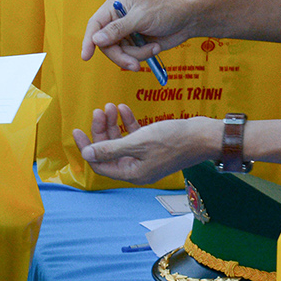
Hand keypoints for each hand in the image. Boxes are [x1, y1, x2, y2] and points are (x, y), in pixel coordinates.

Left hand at [71, 105, 218, 184]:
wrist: (203, 136)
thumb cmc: (173, 139)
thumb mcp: (138, 142)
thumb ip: (111, 149)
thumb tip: (86, 154)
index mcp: (132, 173)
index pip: (100, 164)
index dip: (87, 147)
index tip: (76, 130)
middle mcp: (137, 168)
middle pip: (109, 151)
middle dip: (102, 131)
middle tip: (99, 110)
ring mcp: (146, 157)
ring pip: (121, 141)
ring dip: (113, 124)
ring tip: (111, 106)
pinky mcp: (154, 146)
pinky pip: (134, 136)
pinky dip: (127, 123)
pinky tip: (123, 109)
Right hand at [79, 0, 193, 68]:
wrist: (188, 20)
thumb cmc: (165, 11)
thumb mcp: (141, 18)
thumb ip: (118, 29)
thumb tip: (96, 40)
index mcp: (115, 6)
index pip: (95, 24)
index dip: (89, 41)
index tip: (86, 56)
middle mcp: (117, 19)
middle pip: (106, 44)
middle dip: (121, 55)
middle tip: (134, 65)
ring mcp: (126, 33)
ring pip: (119, 53)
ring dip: (136, 55)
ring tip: (152, 48)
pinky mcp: (135, 44)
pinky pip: (131, 56)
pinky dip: (142, 55)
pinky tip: (155, 47)